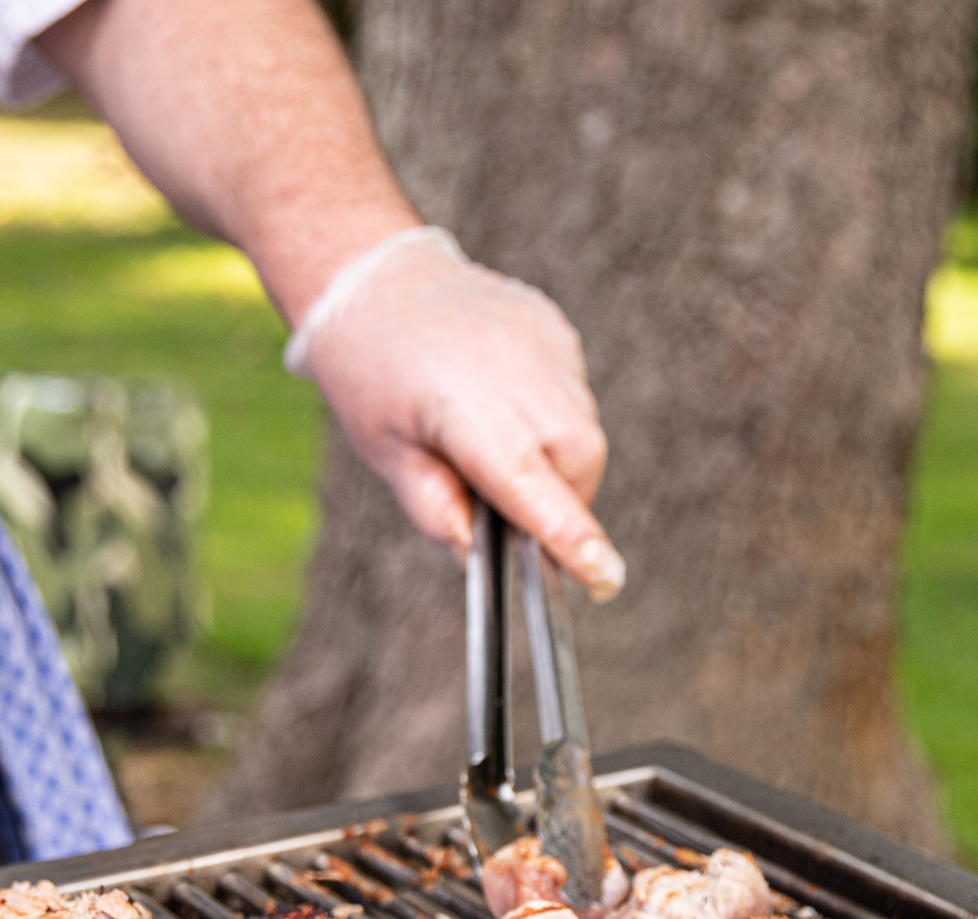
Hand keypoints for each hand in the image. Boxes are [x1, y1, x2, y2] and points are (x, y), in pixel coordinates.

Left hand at [293, 233, 624, 600]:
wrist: (377, 281)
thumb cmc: (373, 375)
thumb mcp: (386, 454)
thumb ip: (434, 510)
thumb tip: (481, 556)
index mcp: (462, 406)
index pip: (529, 483)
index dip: (569, 534)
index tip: (603, 578)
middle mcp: (514, 369)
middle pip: (579, 459)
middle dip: (561, 499)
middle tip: (511, 504)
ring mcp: (543, 342)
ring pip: (583, 429)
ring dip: (554, 458)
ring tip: (493, 438)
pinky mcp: (556, 329)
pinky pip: (574, 394)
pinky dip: (550, 417)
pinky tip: (502, 399)